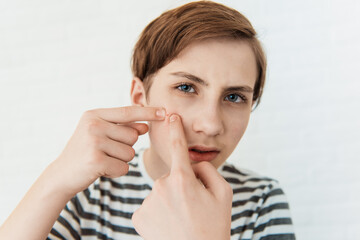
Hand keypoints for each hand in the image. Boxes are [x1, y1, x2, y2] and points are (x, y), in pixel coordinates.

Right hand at [50, 106, 164, 196]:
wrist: (61, 175)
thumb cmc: (84, 153)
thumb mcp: (100, 134)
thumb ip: (122, 128)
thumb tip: (145, 125)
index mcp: (94, 115)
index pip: (128, 112)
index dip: (148, 112)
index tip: (164, 112)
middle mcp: (93, 125)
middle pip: (133, 136)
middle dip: (126, 147)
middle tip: (106, 152)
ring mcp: (94, 142)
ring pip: (130, 153)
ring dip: (120, 160)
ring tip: (102, 160)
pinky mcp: (96, 160)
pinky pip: (124, 167)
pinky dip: (116, 172)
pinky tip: (101, 170)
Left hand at [132, 114, 232, 239]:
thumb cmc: (213, 226)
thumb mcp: (223, 194)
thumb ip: (208, 171)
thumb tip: (192, 163)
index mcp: (183, 179)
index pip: (178, 147)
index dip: (175, 129)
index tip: (170, 116)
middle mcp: (161, 186)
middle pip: (172, 177)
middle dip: (181, 186)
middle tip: (192, 208)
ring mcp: (148, 202)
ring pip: (161, 192)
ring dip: (170, 201)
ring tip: (181, 219)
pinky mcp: (138, 216)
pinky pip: (150, 206)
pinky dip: (158, 212)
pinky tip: (168, 225)